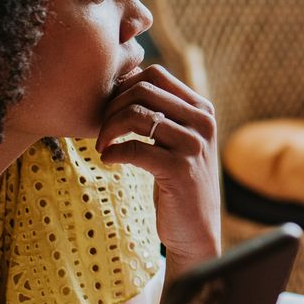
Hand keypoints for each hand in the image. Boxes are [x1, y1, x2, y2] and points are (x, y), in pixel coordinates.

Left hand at [98, 65, 220, 266]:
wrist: (196, 229)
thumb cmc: (178, 180)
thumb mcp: (178, 140)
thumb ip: (162, 112)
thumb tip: (123, 79)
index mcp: (202, 109)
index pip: (155, 74)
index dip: (125, 86)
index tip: (111, 109)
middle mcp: (202, 123)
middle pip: (143, 90)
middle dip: (112, 107)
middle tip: (102, 130)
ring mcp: (193, 146)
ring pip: (137, 116)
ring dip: (109, 129)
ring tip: (102, 145)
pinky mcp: (180, 171)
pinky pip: (134, 148)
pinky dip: (113, 152)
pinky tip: (108, 159)